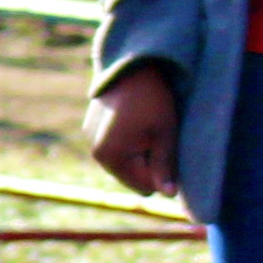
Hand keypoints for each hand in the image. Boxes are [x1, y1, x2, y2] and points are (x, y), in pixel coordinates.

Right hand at [87, 60, 184, 202]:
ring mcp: (92, 142)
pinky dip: (128, 142)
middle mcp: (97, 154)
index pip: (144, 187)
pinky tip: (136, 121)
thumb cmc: (153, 100)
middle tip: (161, 138)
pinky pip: (116, 149)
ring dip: (139, 153)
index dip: (162, 174)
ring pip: (125, 163)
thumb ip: (164, 167)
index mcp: (112, 158)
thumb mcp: (165, 134)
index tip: (170, 151)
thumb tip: (167, 195)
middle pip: (132, 177)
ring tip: (149, 128)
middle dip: (149, 164)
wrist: (130, 66)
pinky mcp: (92, 130)